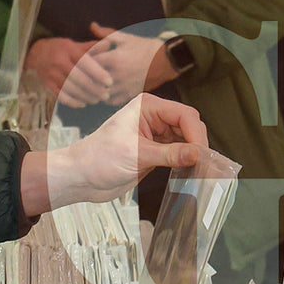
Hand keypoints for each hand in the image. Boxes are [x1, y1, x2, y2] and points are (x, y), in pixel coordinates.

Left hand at [19, 94, 207, 211]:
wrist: (80, 177)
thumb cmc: (98, 159)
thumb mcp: (136, 155)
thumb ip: (170, 154)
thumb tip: (198, 153)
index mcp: (147, 107)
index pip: (184, 115)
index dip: (196, 134)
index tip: (200, 155)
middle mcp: (152, 116)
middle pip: (189, 126)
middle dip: (197, 143)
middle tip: (203, 165)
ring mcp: (154, 134)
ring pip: (185, 140)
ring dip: (192, 153)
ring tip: (198, 170)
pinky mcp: (154, 150)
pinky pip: (177, 152)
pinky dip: (185, 161)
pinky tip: (189, 171)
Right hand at [25, 37, 112, 107]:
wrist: (36, 53)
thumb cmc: (60, 49)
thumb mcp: (74, 44)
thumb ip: (91, 46)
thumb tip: (109, 45)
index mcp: (68, 49)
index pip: (85, 62)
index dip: (98, 73)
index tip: (109, 82)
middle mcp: (58, 61)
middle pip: (79, 78)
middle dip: (94, 88)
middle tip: (106, 95)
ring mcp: (51, 74)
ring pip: (71, 89)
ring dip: (85, 97)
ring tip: (96, 100)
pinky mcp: (47, 84)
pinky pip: (61, 96)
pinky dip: (73, 102)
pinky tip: (82, 104)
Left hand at [89, 22, 174, 104]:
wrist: (166, 60)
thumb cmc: (144, 47)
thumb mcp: (125, 37)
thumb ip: (106, 33)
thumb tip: (92, 25)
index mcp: (114, 58)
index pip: (87, 63)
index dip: (82, 62)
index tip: (80, 61)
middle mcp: (117, 74)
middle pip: (91, 80)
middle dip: (85, 77)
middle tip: (81, 74)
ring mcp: (123, 86)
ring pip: (99, 93)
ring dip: (94, 89)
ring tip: (91, 83)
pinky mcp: (129, 94)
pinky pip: (110, 101)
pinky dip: (104, 98)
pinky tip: (103, 91)